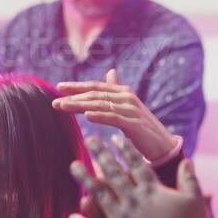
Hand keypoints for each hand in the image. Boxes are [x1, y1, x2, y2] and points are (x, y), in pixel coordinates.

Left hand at [53, 68, 181, 163]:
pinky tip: (86, 116)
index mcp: (123, 92)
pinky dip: (99, 116)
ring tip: (63, 107)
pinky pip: (113, 118)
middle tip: (54, 101)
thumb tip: (111, 72)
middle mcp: (127, 97)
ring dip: (80, 106)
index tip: (59, 87)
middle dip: (73, 97)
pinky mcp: (135, 124)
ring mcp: (131, 110)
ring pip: (101, 105)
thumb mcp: (128, 108)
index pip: (96, 87)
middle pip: (95, 95)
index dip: (77, 86)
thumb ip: (117, 91)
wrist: (163, 146)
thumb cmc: (142, 128)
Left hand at [68, 135, 210, 217]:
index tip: (115, 139)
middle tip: (89, 141)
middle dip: (101, 155)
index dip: (126, 151)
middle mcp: (133, 200)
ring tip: (74, 166)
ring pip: (99, 194)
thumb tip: (187, 160)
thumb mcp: (195, 201)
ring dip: (86, 179)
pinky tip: (72, 217)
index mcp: (152, 190)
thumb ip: (189, 180)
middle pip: (114, 173)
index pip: (137, 165)